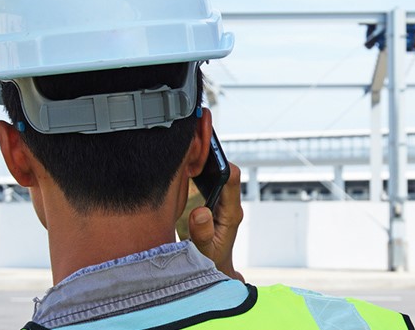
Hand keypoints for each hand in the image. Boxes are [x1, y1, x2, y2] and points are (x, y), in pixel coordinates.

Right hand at [187, 162, 244, 281]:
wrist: (215, 269)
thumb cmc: (210, 262)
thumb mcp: (204, 253)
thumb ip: (202, 235)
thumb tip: (200, 212)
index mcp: (231, 213)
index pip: (232, 179)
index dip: (220, 163)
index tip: (202, 156)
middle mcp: (229, 203)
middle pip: (225, 170)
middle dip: (210, 157)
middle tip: (189, 145)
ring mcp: (221, 201)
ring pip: (217, 173)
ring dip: (204, 162)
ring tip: (184, 150)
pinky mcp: (213, 202)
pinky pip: (209, 180)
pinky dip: (197, 170)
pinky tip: (182, 164)